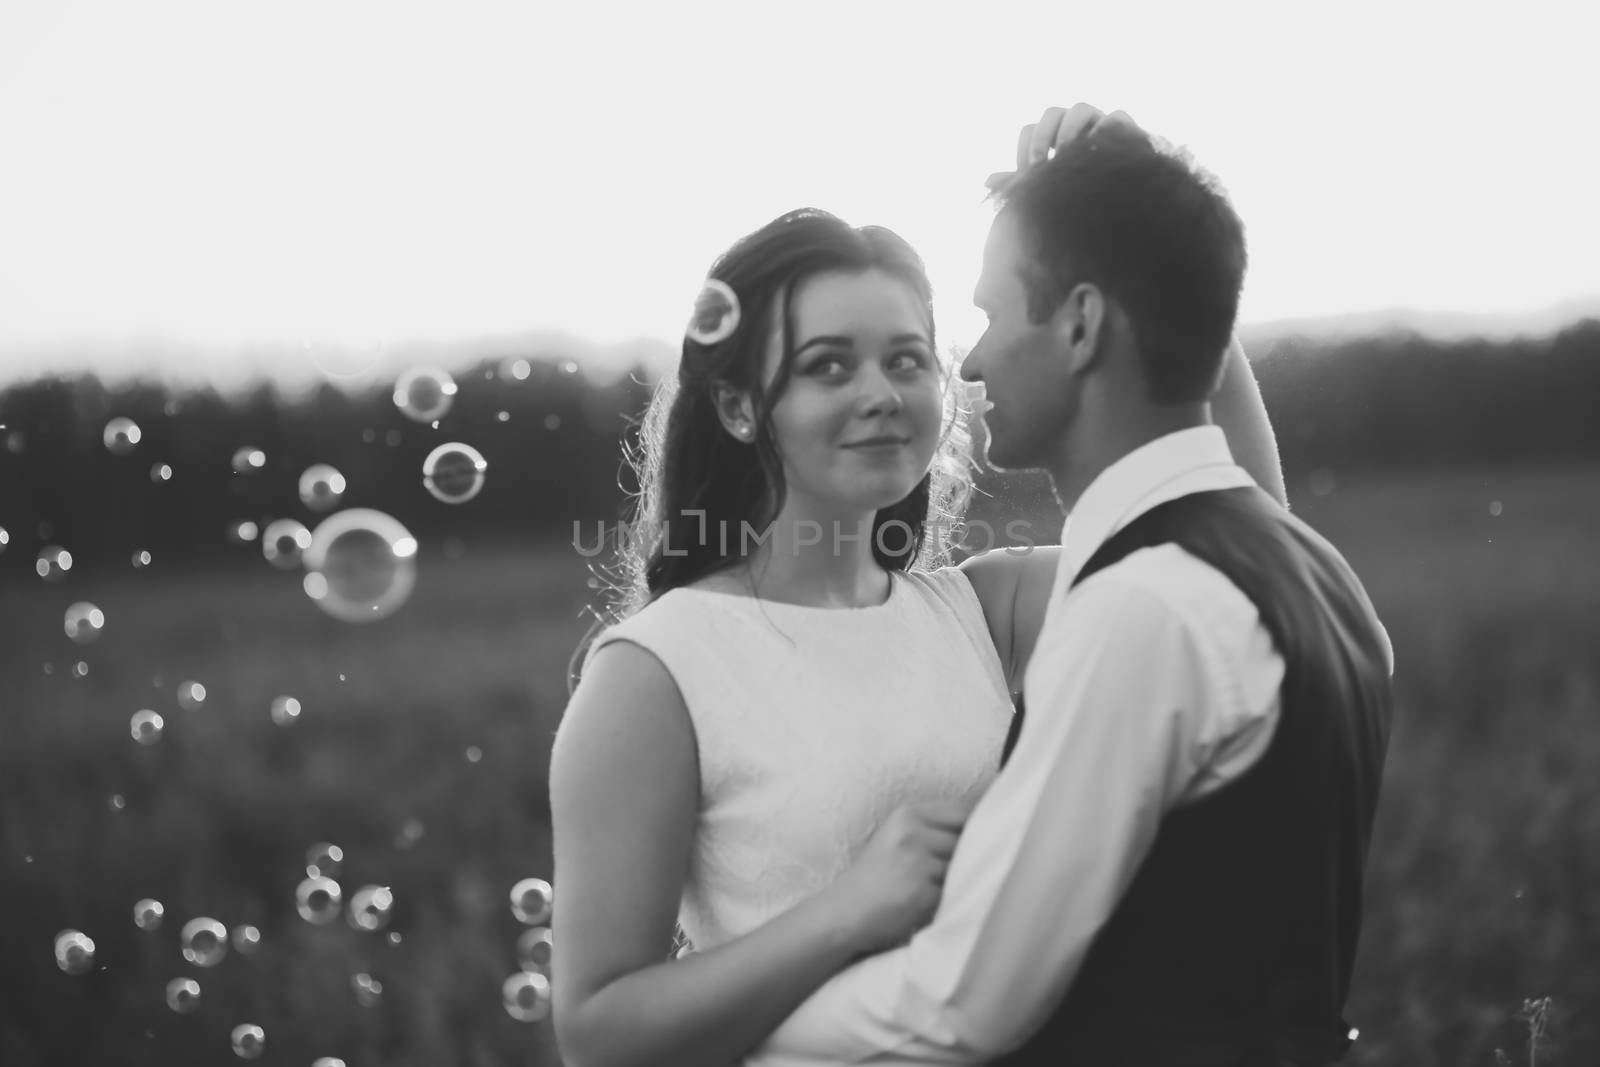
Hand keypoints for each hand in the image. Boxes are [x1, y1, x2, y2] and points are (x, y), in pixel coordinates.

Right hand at [828, 799, 972, 953]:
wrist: (844, 912)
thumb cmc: (877, 877)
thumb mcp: (899, 838)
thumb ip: (935, 830)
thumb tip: (989, 831)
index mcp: (908, 813)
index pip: (963, 812)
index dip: (978, 829)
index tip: (983, 843)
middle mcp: (911, 832)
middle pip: (968, 839)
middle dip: (970, 858)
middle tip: (962, 873)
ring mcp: (916, 861)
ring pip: (963, 867)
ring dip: (961, 881)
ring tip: (942, 890)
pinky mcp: (920, 891)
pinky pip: (954, 893)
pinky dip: (951, 901)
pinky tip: (933, 906)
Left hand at [985, 103, 1150, 192]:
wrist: (1119, 209)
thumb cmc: (1077, 197)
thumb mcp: (1045, 193)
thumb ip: (1018, 185)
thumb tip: (985, 181)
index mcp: (1051, 140)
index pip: (1031, 129)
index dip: (1026, 147)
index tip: (1027, 172)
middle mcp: (1074, 127)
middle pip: (1052, 113)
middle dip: (1043, 136)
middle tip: (1040, 164)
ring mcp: (1099, 125)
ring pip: (1081, 109)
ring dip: (1069, 130)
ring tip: (1066, 157)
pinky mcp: (1125, 131)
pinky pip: (1116, 116)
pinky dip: (1106, 129)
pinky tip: (1096, 154)